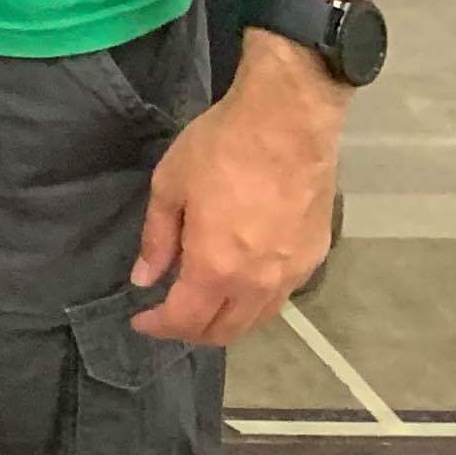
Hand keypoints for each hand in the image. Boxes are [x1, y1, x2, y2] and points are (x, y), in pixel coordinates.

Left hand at [131, 46, 344, 345]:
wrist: (288, 122)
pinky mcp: (315, 257)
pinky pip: (281, 296)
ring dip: (226, 321)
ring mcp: (292, 274)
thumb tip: (144, 279)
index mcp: (215, 268)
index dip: (158, 326)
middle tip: (169, 315)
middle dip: (191, 331)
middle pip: (224, 331)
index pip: (185, 320)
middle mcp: (257, 284)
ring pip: (257, 319)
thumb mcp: (170, 186)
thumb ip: (157, 239)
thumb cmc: (221, 148)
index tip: (140, 320)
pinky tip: (241, 281)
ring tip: (203, 303)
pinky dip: (255, 301)